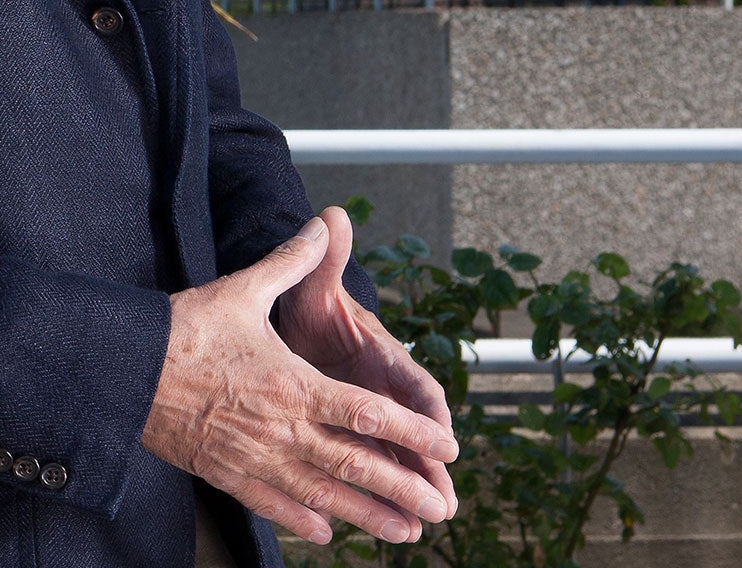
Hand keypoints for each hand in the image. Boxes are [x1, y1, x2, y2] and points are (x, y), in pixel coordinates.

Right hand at [141, 217, 458, 547]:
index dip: (411, 430)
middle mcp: (282, 428)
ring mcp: (255, 457)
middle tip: (439, 507)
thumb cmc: (183, 328)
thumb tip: (324, 226)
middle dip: (402, 486)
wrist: (125, 369)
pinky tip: (328, 530)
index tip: (446, 446)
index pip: (367, 412)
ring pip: (324, 495)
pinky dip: (305, 519)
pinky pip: (274, 504)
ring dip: (368, 515)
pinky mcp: (226, 473)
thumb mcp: (242, 290)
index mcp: (293, 383)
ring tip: (403, 532)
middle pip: (355, 464)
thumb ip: (290, 262)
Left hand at [278, 206, 458, 522]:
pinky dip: (378, 493)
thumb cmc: (311, 305)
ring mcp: (371, 415)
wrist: (297, 324)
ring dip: (410, 489)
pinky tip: (384, 524)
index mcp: (384, 355)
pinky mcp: (353, 432)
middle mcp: (385, 390)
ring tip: (421, 526)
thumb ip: (325, 258)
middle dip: (429, 467)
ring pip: (397, 457)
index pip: (417, 384)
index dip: (430, 411)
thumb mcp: (315, 286)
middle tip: (443, 503)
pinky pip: (370, 466)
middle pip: (415, 433)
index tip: (445, 437)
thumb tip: (333, 214)